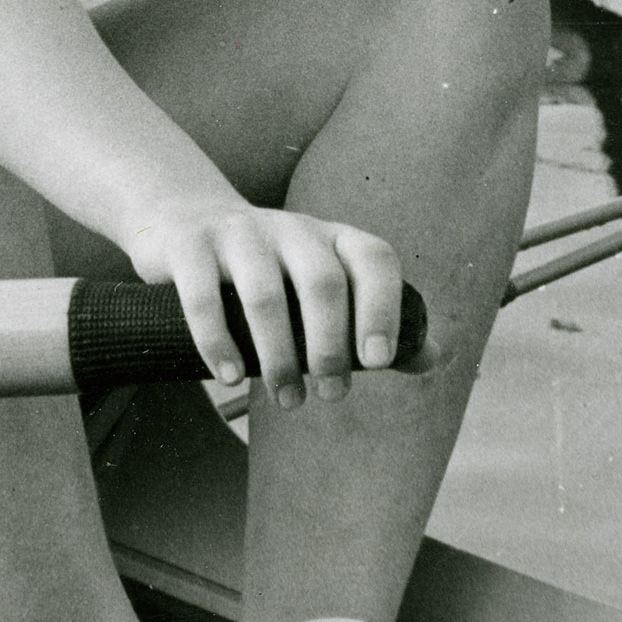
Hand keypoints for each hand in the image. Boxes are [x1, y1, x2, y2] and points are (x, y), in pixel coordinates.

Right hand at [123, 202, 407, 406]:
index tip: (378, 362)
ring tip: (286, 400)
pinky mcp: (189, 246)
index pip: (374, 258)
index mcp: (332, 238)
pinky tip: (229, 377)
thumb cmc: (271, 272)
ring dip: (279, 357)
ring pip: (265, 294)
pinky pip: (204, 296)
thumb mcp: (323, 284)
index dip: (383, 307)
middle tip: (331, 396)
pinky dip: (218, 341)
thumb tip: (436, 358)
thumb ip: (375, 321)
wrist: (185, 221)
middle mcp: (291, 228)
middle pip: (322, 282)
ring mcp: (238, 232)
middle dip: (331, 347)